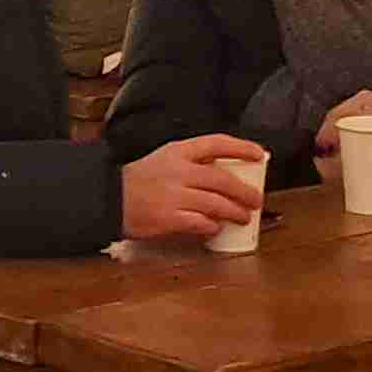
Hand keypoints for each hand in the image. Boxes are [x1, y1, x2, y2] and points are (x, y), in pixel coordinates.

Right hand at [119, 134, 267, 242]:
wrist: (111, 198)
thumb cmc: (140, 179)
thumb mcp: (166, 159)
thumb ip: (193, 163)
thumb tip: (225, 175)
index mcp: (179, 151)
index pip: (217, 143)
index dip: (242, 147)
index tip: (260, 154)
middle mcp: (179, 171)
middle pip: (222, 179)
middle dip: (244, 191)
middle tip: (256, 199)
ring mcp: (175, 195)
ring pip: (216, 203)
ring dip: (234, 211)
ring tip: (242, 217)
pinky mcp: (169, 218)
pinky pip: (200, 223)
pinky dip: (212, 227)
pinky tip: (216, 228)